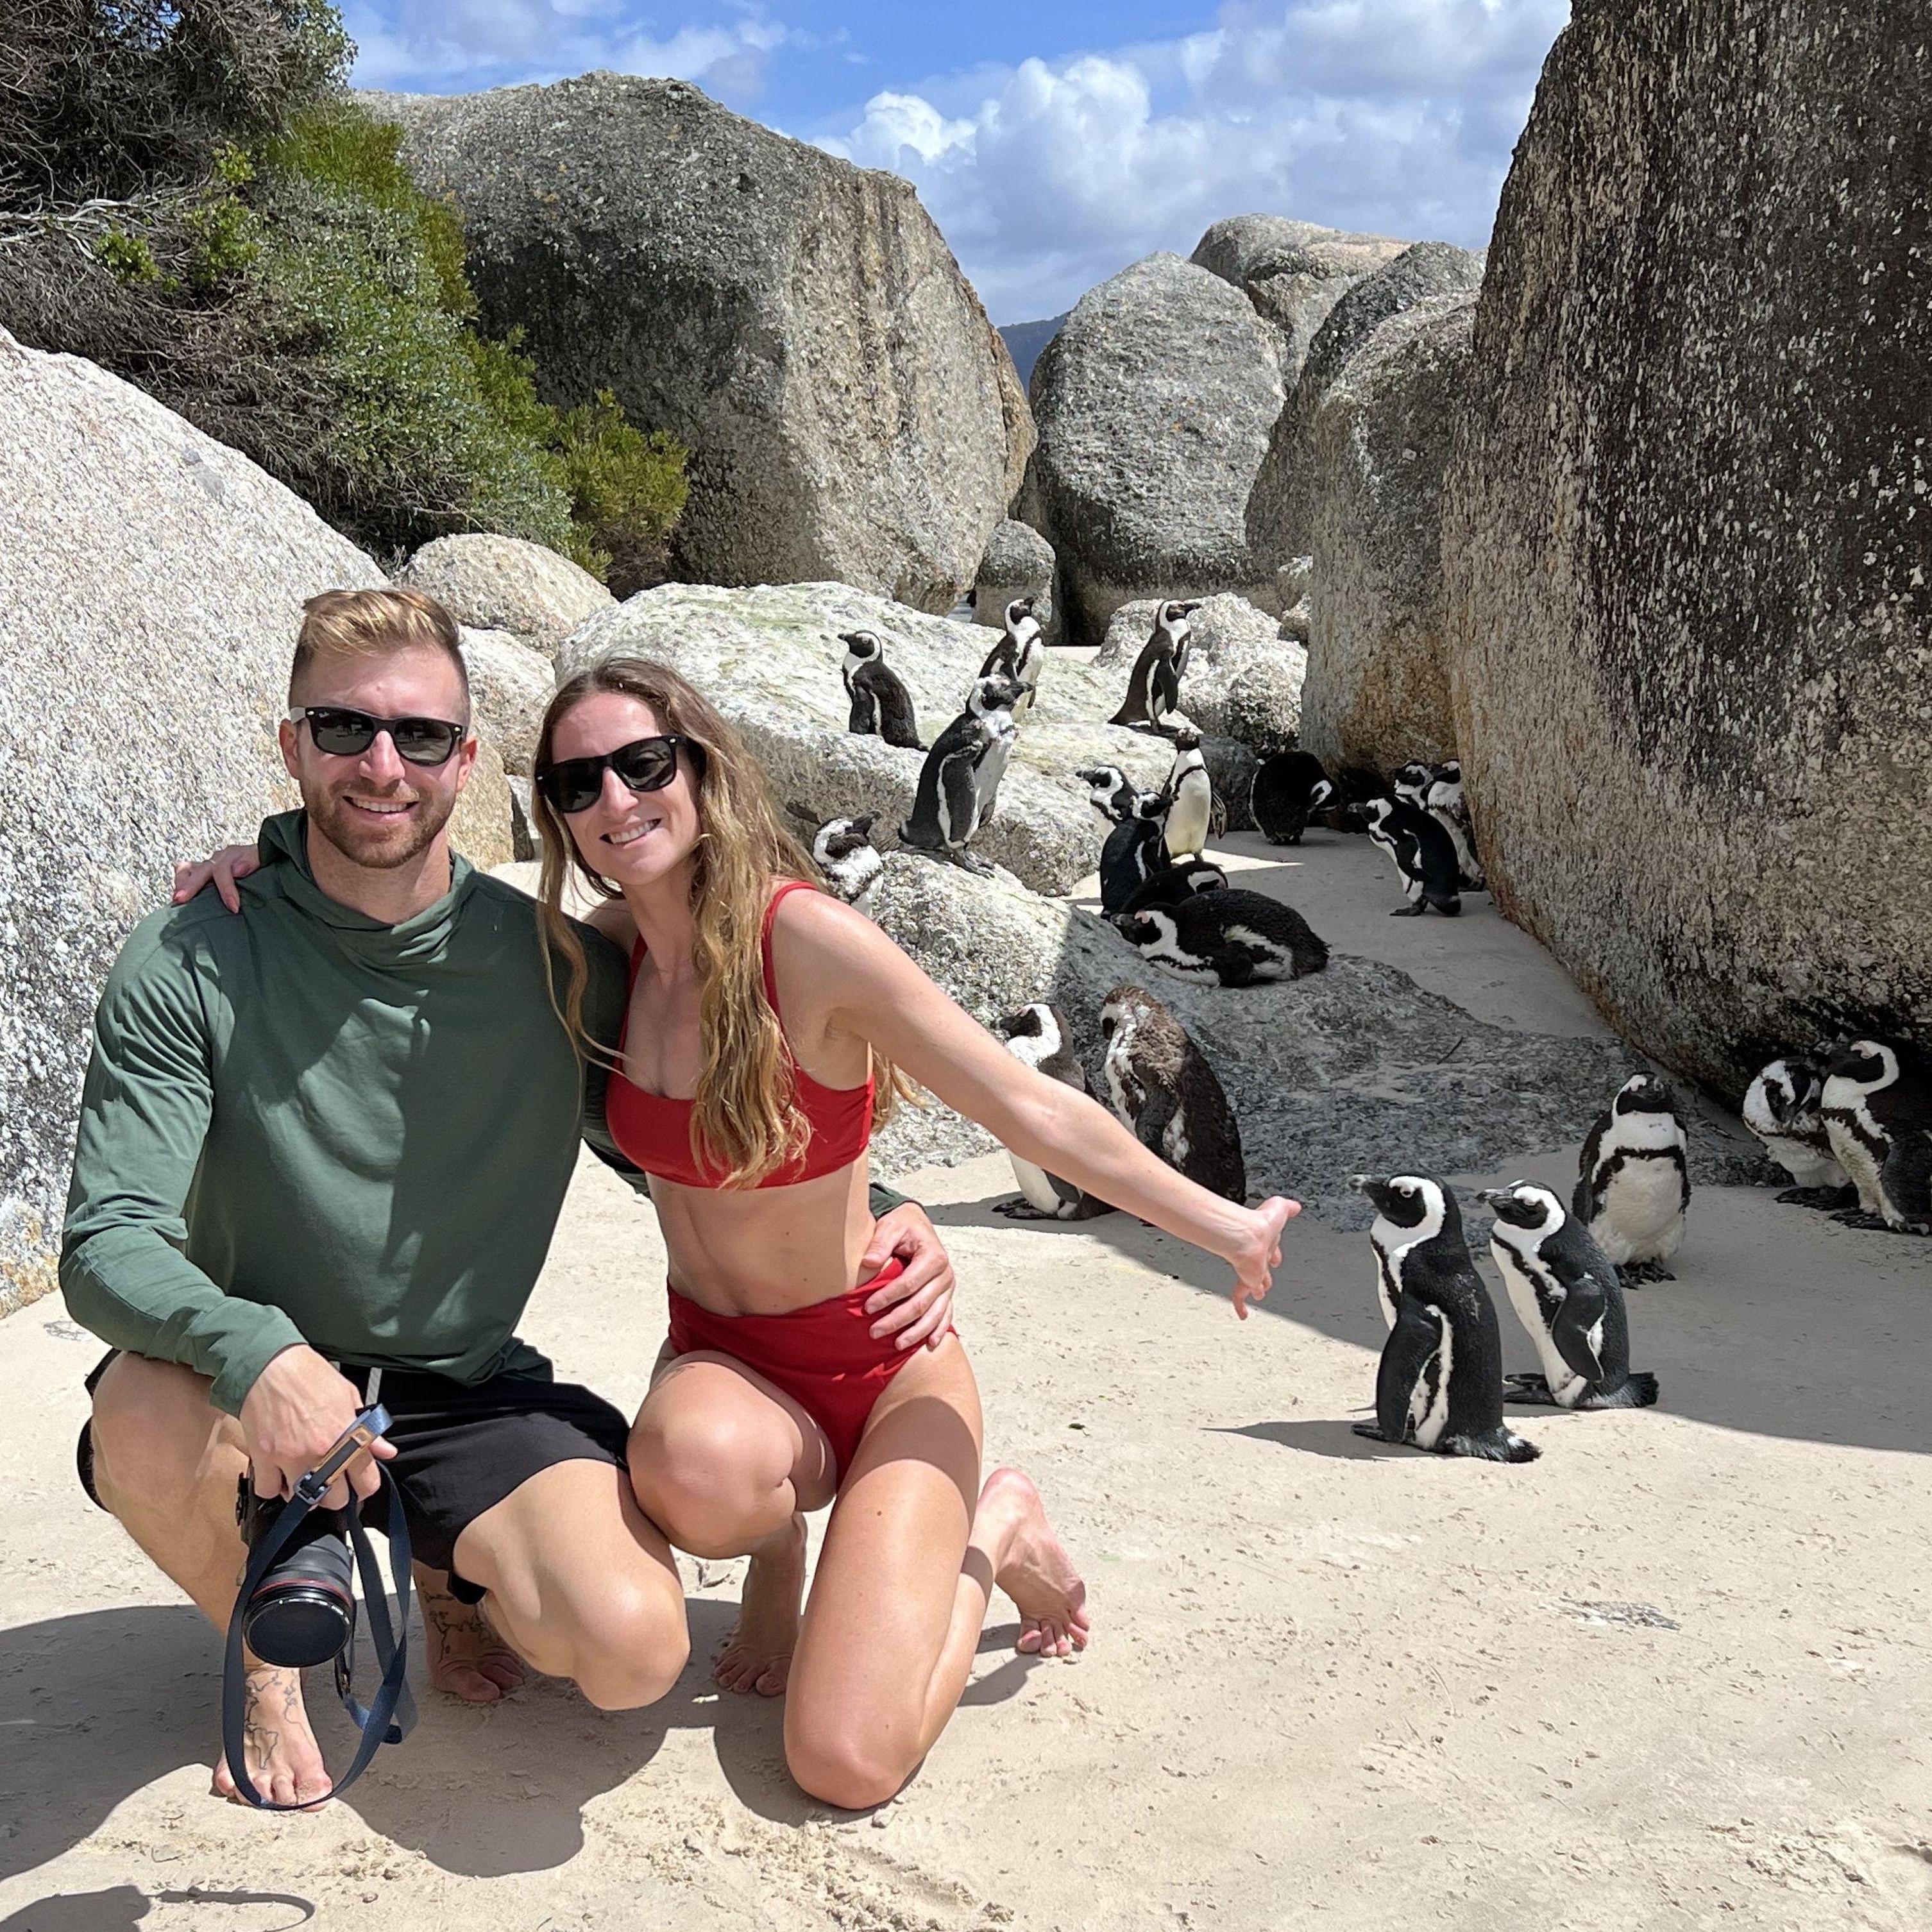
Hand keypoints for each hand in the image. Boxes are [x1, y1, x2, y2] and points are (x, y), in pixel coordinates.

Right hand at [173, 842, 261, 911]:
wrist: (263, 859)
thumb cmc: (263, 860)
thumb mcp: (264, 856)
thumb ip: (252, 860)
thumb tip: (237, 870)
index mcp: (232, 855)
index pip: (223, 870)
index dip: (227, 889)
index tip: (234, 907)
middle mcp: (217, 859)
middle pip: (200, 870)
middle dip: (191, 886)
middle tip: (181, 899)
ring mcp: (208, 865)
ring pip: (187, 869)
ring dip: (181, 883)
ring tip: (176, 899)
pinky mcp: (202, 872)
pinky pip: (185, 873)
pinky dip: (180, 884)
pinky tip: (179, 899)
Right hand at [238, 1345, 394, 1506]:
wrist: (270, 1365)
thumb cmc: (310, 1376)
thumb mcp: (349, 1396)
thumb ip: (368, 1429)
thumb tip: (386, 1450)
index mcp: (346, 1436)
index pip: (367, 1482)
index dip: (365, 1488)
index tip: (360, 1486)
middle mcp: (320, 1452)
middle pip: (335, 1500)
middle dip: (336, 1495)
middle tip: (332, 1482)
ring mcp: (290, 1457)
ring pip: (302, 1501)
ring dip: (304, 1493)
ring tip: (305, 1477)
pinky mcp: (264, 1458)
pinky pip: (269, 1491)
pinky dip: (273, 1487)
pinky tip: (278, 1474)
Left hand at [861, 1203, 956, 1350]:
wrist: (917, 1223)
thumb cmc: (903, 1226)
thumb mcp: (890, 1226)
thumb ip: (880, 1243)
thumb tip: (869, 1262)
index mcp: (933, 1256)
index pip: (909, 1283)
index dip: (888, 1297)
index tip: (867, 1307)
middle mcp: (945, 1273)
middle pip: (921, 1303)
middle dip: (897, 1320)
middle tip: (874, 1332)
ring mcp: (948, 1286)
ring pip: (934, 1315)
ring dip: (916, 1332)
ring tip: (896, 1345)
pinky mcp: (947, 1294)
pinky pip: (946, 1316)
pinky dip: (937, 1331)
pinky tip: (929, 1345)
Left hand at [1228, 1196, 1299, 1319]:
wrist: (1249, 1237)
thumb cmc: (1262, 1223)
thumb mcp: (1279, 1209)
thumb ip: (1287, 1207)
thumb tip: (1295, 1205)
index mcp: (1266, 1241)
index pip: (1272, 1248)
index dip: (1274, 1252)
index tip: (1274, 1257)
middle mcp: (1258, 1256)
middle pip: (1263, 1267)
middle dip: (1265, 1273)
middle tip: (1265, 1280)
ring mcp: (1252, 1270)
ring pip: (1254, 1283)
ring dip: (1257, 1289)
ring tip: (1258, 1295)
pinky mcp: (1247, 1281)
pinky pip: (1240, 1296)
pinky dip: (1240, 1306)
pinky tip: (1242, 1314)